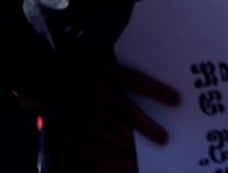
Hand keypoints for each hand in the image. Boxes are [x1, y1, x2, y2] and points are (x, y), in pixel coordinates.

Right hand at [45, 61, 178, 170]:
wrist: (52, 77)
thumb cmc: (90, 70)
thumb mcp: (108, 64)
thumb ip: (130, 75)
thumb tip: (164, 86)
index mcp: (106, 74)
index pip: (136, 81)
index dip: (156, 91)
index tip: (176, 100)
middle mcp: (97, 93)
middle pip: (125, 111)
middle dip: (145, 127)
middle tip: (163, 139)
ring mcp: (84, 112)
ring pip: (110, 131)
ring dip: (131, 146)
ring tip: (146, 157)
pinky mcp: (74, 127)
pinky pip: (93, 144)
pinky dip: (109, 156)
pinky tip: (125, 163)